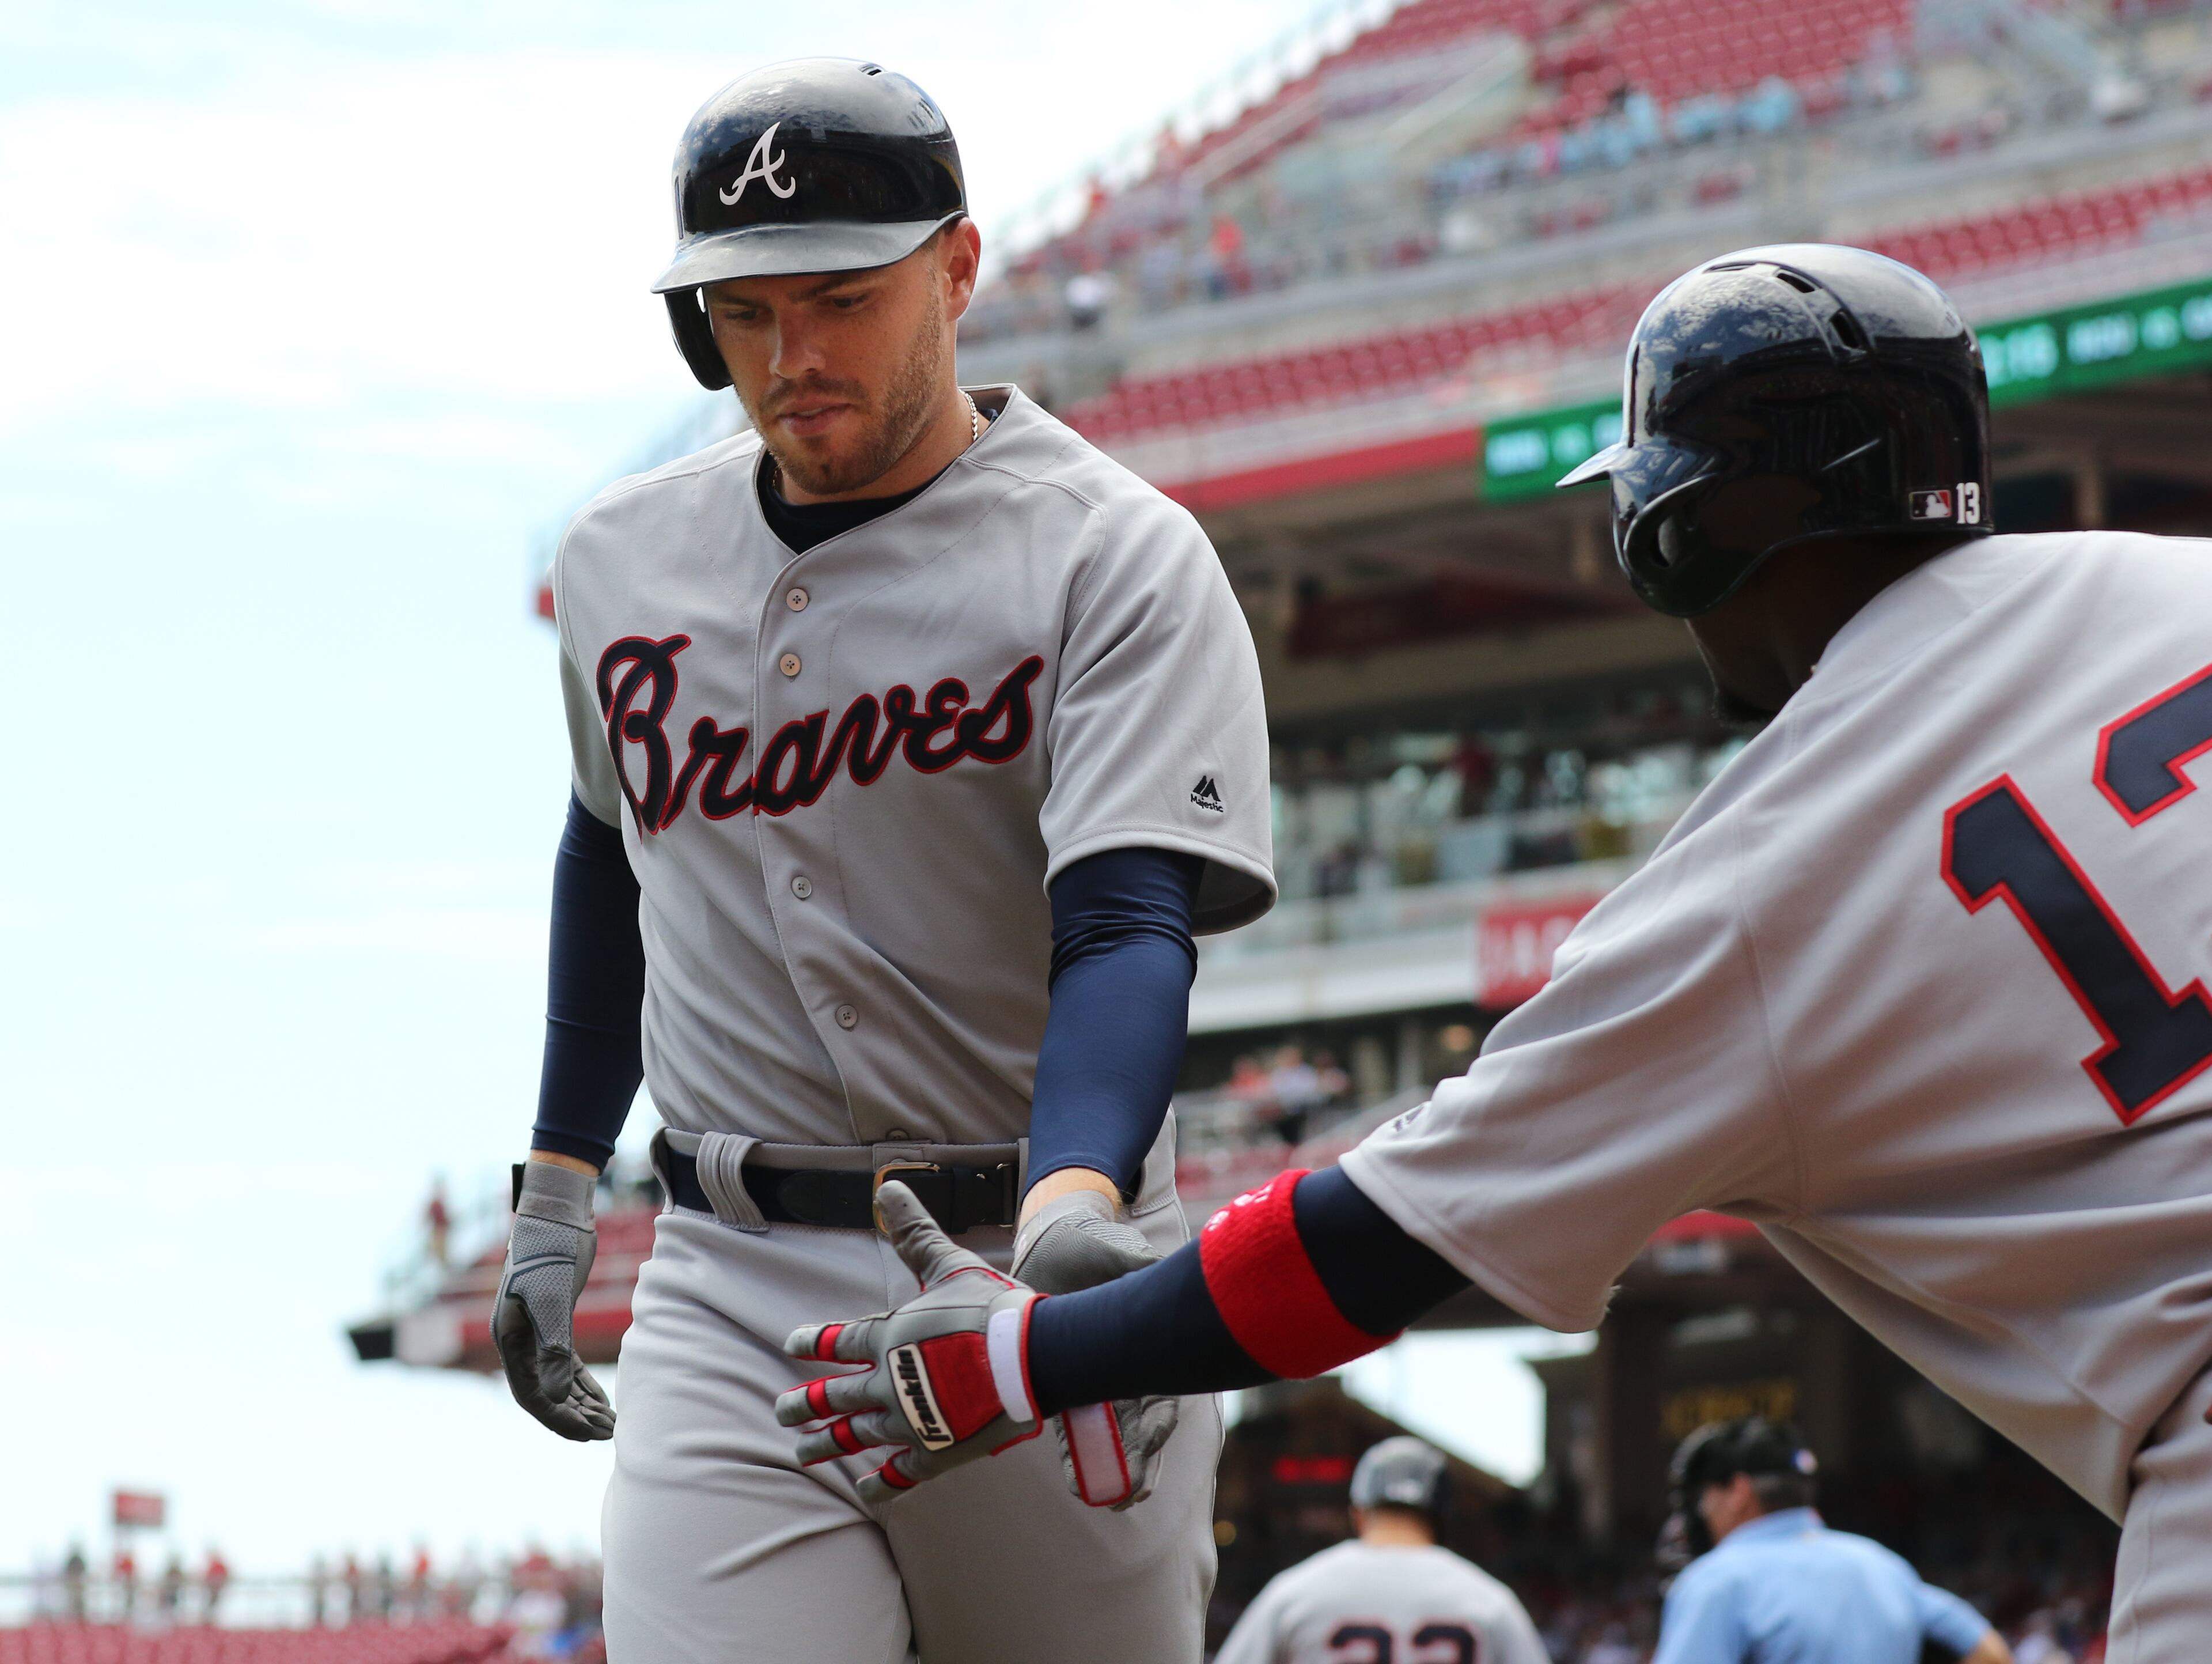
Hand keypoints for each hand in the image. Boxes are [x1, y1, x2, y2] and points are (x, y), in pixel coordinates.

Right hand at [492, 1159, 614, 1440]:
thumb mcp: (551, 1301)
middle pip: (544, 1393)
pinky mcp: (555, 1321)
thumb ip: (553, 1349)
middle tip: (607, 1433)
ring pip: (557, 1381)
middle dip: (574, 1416)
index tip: (587, 1435)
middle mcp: (519, 1341)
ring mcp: (536, 1332)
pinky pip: (565, 1363)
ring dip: (581, 1402)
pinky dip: (583, 1382)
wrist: (557, 1214)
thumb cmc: (549, 1252)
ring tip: (610, 1422)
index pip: (531, 1395)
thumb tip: (556, 1396)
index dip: (558, 1418)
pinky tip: (603, 1399)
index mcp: (510, 1340)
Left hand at [777, 1181, 1040, 1503]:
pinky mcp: (935, 1453)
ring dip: (827, 1444)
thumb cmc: (991, 1309)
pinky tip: (864, 1490)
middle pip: (835, 1396)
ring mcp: (908, 1422)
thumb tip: (888, 1187)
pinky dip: (879, 1484)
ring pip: (856, 1436)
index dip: (814, 1341)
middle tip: (781, 1411)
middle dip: (805, 1403)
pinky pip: (899, 1476)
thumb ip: (915, 1233)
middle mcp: (887, 1383)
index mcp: (888, 1338)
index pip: (839, 1340)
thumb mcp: (948, 1264)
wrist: (1028, 1358)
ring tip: (802, 1452)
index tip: (792, 1344)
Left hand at [1014, 1188, 1179, 1510]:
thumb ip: (1140, 1268)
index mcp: (1148, 1343)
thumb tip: (1152, 1270)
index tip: (1154, 1436)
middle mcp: (1125, 1368)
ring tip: (1110, 1500)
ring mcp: (1093, 1377)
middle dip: (1140, 1461)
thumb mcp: (1125, 1255)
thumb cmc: (1101, 1247)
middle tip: (1135, 1493)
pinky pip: (1069, 1425)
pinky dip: (1075, 1456)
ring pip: (1109, 1435)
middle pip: (1139, 1426)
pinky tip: (1077, 1485)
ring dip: (1112, 1469)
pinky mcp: (1060, 1380)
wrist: (1056, 1241)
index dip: (1161, 1418)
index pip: (1164, 1392)